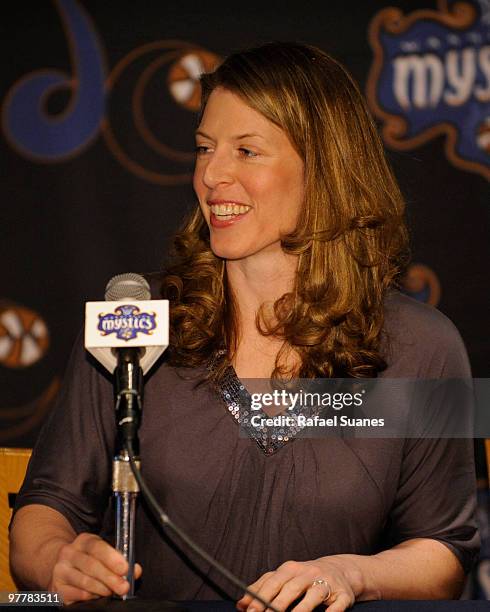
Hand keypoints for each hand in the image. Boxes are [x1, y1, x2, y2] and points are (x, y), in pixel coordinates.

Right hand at [48, 533, 142, 604]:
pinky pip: (77, 595)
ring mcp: (60, 571)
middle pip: (91, 566)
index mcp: (83, 540)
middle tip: (124, 587)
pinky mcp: (56, 588)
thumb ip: (119, 560)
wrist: (59, 567)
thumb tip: (136, 570)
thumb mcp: (103, 553)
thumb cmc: (88, 560)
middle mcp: (69, 553)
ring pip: (84, 582)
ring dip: (102, 589)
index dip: (112, 558)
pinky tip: (97, 595)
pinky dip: (90, 596)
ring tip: (111, 591)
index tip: (125, 568)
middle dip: (110, 578)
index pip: (97, 546)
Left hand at [236, 557, 363, 611]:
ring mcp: (327, 582)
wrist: (341, 570)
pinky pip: (337, 605)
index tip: (250, 611)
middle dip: (276, 605)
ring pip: (313, 596)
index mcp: (291, 568)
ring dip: (301, 610)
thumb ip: (263, 588)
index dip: (261, 596)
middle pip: (291, 588)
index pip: (273, 581)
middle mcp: (308, 573)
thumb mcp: (285, 577)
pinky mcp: (343, 595)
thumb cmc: (306, 577)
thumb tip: (241, 605)